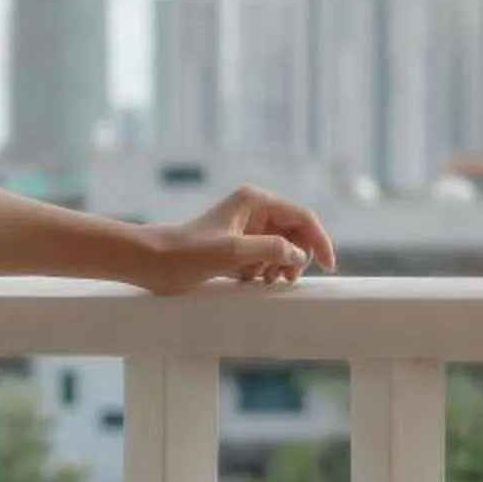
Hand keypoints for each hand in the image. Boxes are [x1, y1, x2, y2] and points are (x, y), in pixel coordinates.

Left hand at [134, 186, 338, 293]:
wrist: (154, 261)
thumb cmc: (188, 253)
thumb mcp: (234, 252)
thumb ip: (272, 250)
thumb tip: (299, 255)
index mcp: (256, 200)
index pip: (302, 217)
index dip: (319, 241)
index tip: (329, 266)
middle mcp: (254, 209)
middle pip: (295, 233)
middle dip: (296, 257)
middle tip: (286, 279)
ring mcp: (246, 227)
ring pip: (281, 247)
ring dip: (280, 267)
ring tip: (266, 281)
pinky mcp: (237, 245)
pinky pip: (265, 257)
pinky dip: (265, 271)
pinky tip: (252, 281)